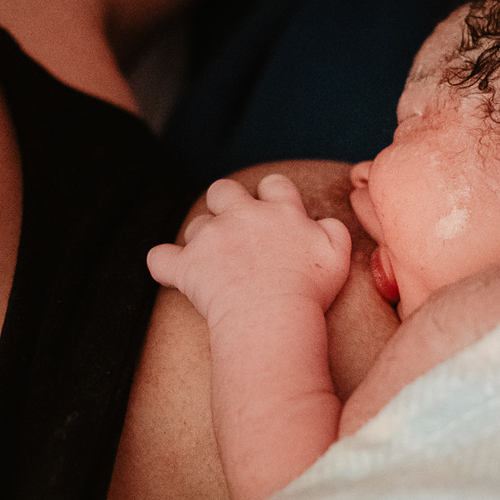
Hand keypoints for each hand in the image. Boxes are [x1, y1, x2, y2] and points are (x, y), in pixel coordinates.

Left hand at [148, 174, 351, 325]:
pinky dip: (164, 264)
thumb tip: (322, 223)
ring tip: (215, 265)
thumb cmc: (310, 289)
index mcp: (280, 210)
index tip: (273, 214)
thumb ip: (332, 229)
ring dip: (203, 239)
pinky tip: (172, 273)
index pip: (274, 184)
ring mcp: (210, 239)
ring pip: (196, 225)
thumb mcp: (338, 253)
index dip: (271, 195)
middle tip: (236, 230)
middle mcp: (242, 216)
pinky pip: (160, 258)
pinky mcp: (187, 266)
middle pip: (225, 190)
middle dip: (226, 202)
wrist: (272, 314)